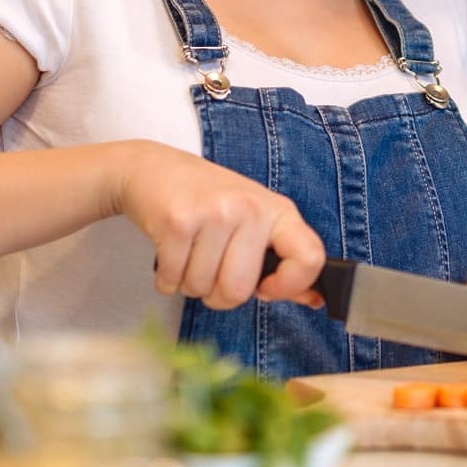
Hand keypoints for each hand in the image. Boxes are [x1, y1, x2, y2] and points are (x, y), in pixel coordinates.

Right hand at [110, 141, 324, 308]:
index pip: (309, 257)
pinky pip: (172, 281)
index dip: (290, 286)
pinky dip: (166, 280)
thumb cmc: (207, 199)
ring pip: (201, 289)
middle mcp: (250, 208)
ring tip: (187, 253)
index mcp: (277, 210)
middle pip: (239, 291)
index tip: (266, 289)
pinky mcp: (177, 221)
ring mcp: (214, 212)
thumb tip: (315, 299)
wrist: (152, 168)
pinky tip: (169, 254)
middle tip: (210, 269)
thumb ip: (284, 261)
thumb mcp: (253, 221)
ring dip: (188, 284)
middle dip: (217, 295)